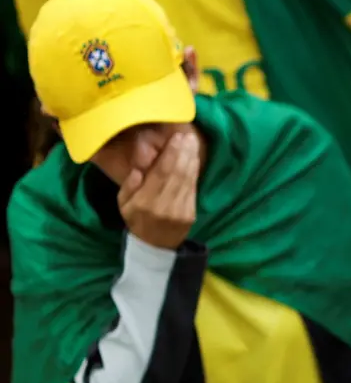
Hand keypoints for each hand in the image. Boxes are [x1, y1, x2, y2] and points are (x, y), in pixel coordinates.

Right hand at [118, 132, 199, 249]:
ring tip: (193, 142)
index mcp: (145, 202)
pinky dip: (194, 172)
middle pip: (177, 173)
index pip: (161, 173)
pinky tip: (194, 159)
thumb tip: (139, 167)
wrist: (154, 247)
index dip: (171, 153)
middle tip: (188, 135)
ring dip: (191, 159)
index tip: (176, 137)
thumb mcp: (123, 203)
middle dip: (183, 152)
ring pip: (187, 180)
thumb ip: (129, 185)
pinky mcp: (190, 214)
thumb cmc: (136, 219)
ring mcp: (179, 211)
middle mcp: (164, 206)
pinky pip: (193, 189)